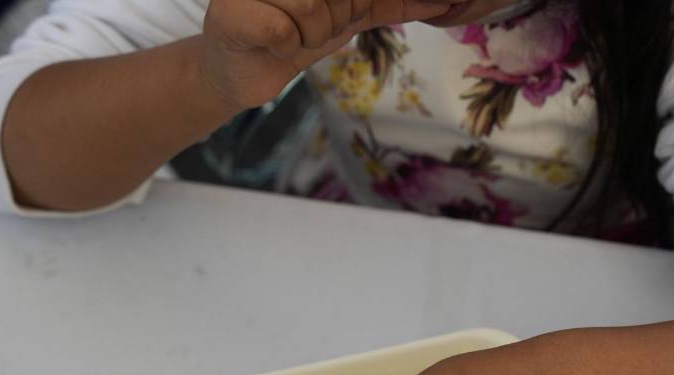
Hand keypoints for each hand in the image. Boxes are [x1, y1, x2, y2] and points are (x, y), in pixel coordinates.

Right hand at [198, 0, 455, 108]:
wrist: (244, 69)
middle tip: (309, 27)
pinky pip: (283, 30)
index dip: (351, 6)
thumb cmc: (296, 33)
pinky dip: (287, 44)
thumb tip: (443, 2)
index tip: (345, 18)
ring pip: (311, 10)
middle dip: (333, 18)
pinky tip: (274, 43)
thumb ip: (390, 4)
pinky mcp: (231, 15)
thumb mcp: (352, 14)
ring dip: (310, 35)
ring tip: (291, 35)